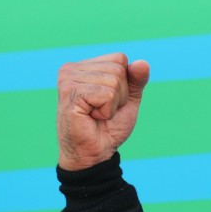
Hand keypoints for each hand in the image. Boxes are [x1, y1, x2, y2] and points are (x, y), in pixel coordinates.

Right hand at [56, 54, 149, 170]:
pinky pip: (107, 94)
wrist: (96, 153)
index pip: (120, 58)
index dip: (125, 83)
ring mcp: (68, 80)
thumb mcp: (129, 99)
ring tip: (97, 114)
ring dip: (113, 104)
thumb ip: (136, 79)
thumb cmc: (109, 126)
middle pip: (118, 69)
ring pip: (114, 81)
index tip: (110, 100)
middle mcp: (71, 69)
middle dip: (120, 94)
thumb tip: (142, 63)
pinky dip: (107, 110)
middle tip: (103, 110)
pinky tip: (92, 118)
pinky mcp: (70, 93)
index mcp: (84, 66)